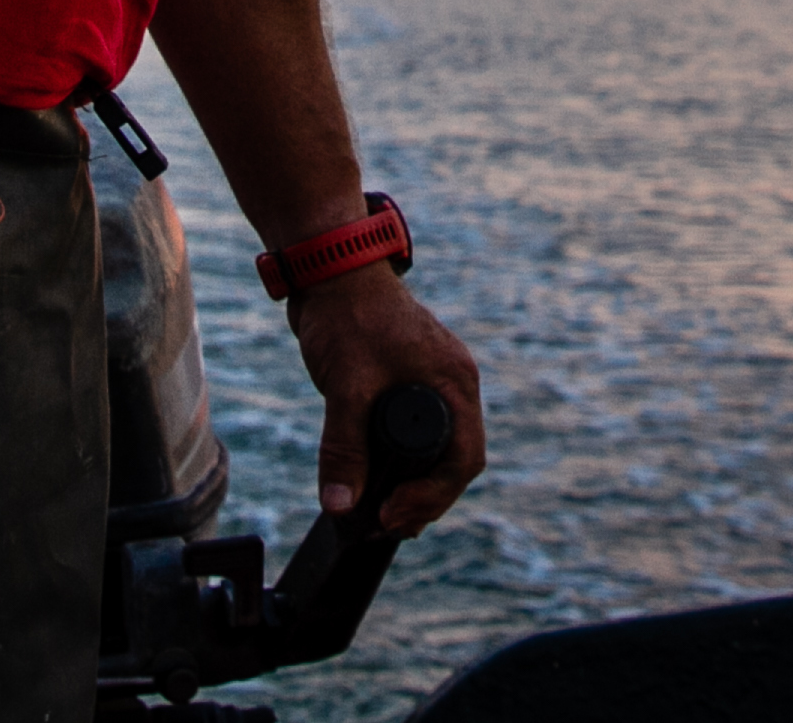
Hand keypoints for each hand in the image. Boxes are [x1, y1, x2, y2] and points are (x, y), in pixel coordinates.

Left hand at [286, 267, 484, 536]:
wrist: (329, 268)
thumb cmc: (348, 315)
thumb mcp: (346, 387)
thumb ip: (344, 447)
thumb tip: (340, 506)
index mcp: (453, 382)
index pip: (463, 458)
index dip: (432, 497)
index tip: (392, 516)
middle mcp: (450, 384)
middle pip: (453, 460)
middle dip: (423, 499)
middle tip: (384, 525)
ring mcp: (430, 382)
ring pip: (434, 448)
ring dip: (410, 483)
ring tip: (376, 514)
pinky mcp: (405, 381)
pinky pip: (412, 432)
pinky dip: (397, 460)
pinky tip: (372, 478)